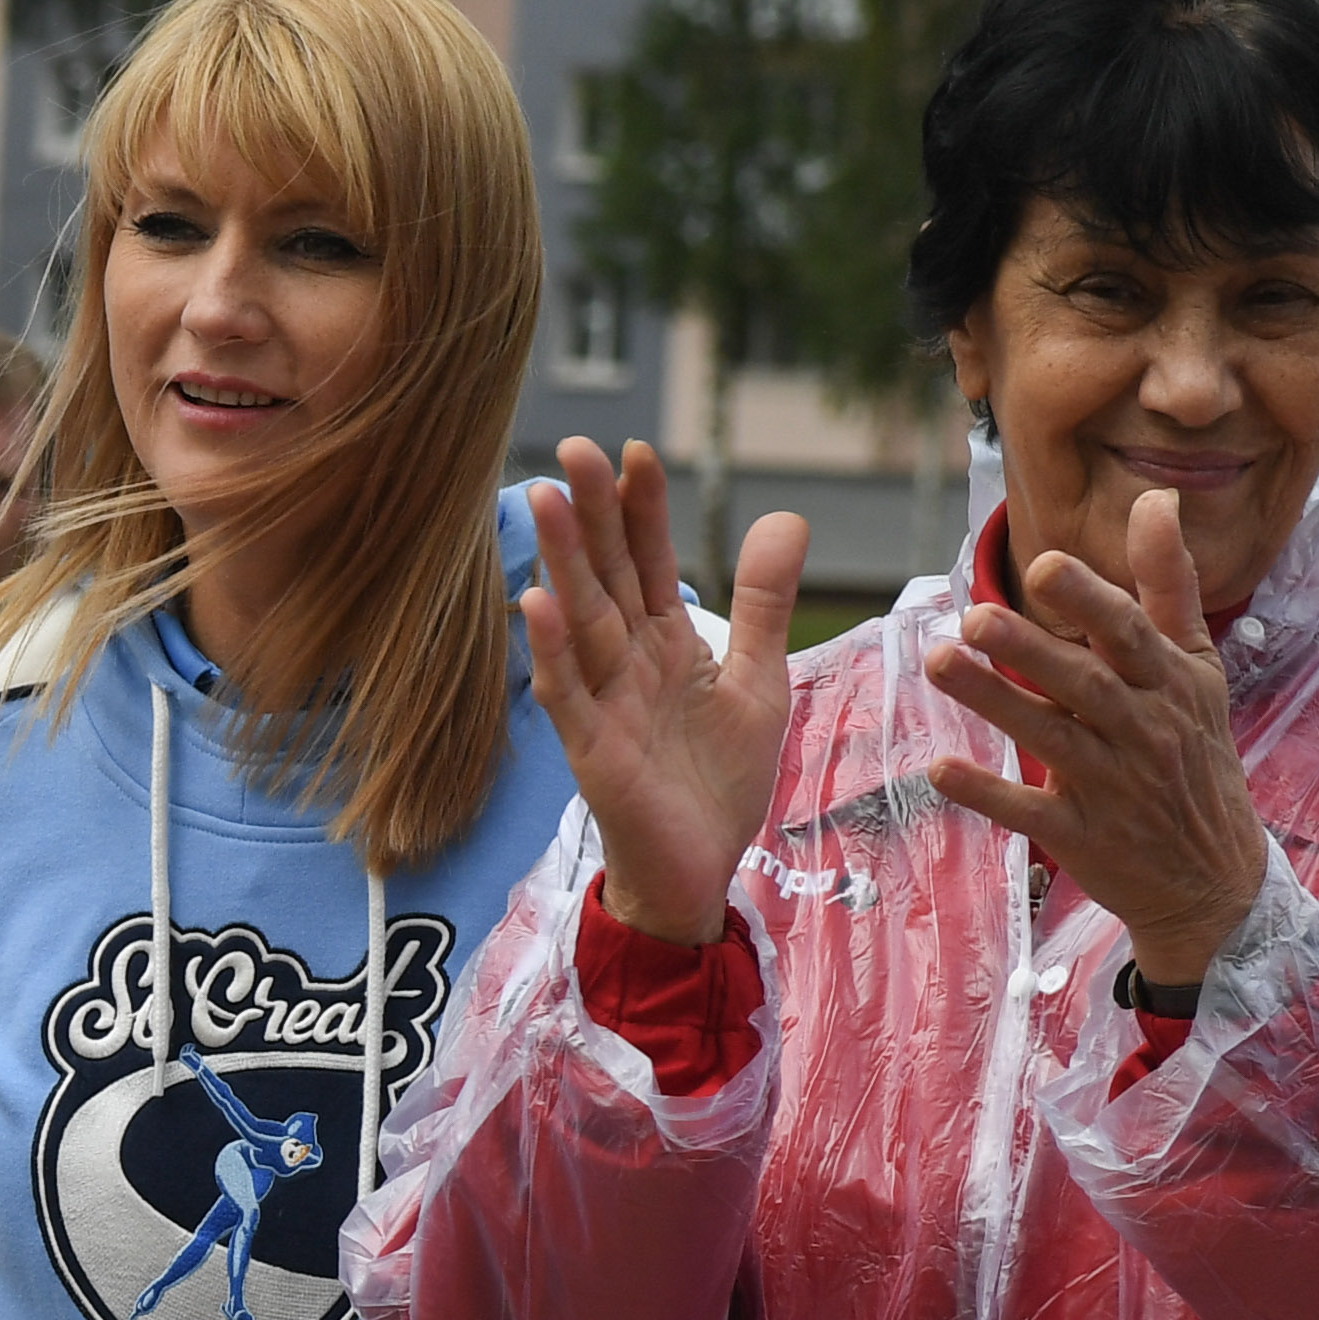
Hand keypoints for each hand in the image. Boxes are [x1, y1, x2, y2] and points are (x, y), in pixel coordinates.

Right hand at [520, 437, 806, 946]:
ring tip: (547, 499)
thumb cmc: (716, 780)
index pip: (649, 561)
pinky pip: (567, 693)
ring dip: (562, 561)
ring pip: (581, 621)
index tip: (637, 451)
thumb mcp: (759, 679)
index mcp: (666, 644)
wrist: (698, 871)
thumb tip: (785, 515)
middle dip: (592, 514)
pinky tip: (533, 603)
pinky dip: (551, 650)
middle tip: (574, 448)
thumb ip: (765, 602)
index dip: (643, 510)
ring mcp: (603, 703)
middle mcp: (626, 664)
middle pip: (605, 576)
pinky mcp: (591, 750)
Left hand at [923, 482, 1272, 987]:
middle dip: (1030, 649)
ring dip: (994, 701)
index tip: (1047, 566)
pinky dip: (987, 793)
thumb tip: (1155, 499)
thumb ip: (1168, 585)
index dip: (1092, 600)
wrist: (1216, 878)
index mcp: (1171, 684)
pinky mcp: (1082, 834)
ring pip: (1049, 738)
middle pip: (1084, 683)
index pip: (1131, 634)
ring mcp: (1113, 785)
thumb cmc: (1196, 754)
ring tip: (938, 663)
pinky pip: (1029, 811)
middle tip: (973, 616)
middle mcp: (1144, 729)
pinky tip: (939, 770)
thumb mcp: (1197, 667)